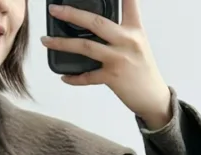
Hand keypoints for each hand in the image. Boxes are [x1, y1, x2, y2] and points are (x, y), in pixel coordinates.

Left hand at [43, 0, 172, 128]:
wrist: (154, 98)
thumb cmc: (143, 70)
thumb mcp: (138, 43)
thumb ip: (121, 31)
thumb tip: (97, 24)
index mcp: (134, 29)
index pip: (128, 2)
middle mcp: (127, 40)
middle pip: (96, 22)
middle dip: (72, 14)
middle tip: (55, 10)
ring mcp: (119, 59)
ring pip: (86, 47)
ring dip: (63, 44)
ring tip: (47, 41)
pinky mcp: (113, 77)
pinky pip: (88, 76)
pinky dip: (75, 78)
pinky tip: (64, 76)